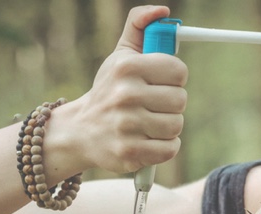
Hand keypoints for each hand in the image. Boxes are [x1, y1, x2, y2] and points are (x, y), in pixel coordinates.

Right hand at [45, 6, 187, 176]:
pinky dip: (164, 147)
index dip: (173, 78)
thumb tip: (162, 11)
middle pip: (180, 100)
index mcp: (126, 68)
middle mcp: (125, 95)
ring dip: (168, 126)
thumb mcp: (120, 55)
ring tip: (149, 123)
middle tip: (152, 105)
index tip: (160, 82)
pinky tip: (148, 140)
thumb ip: (139, 27)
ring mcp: (126, 126)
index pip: (178, 71)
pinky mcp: (129, 153)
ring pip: (176, 126)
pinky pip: (169, 149)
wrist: (80, 131)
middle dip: (170, 104)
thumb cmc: (109, 90)